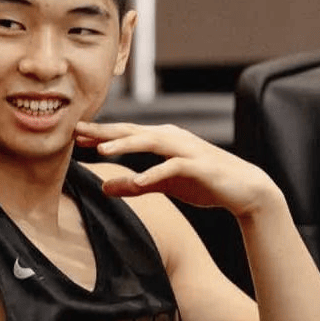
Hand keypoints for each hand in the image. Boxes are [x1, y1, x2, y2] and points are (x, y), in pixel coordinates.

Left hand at [75, 121, 282, 219]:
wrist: (245, 189)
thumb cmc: (203, 182)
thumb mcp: (163, 186)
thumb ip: (135, 186)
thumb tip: (104, 188)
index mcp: (163, 139)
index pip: (126, 133)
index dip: (100, 134)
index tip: (74, 135)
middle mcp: (172, 138)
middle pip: (133, 131)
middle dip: (104, 131)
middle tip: (77, 131)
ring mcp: (186, 150)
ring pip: (151, 141)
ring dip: (126, 144)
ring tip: (102, 151)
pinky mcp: (198, 165)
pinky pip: (172, 167)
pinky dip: (154, 173)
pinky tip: (138, 181)